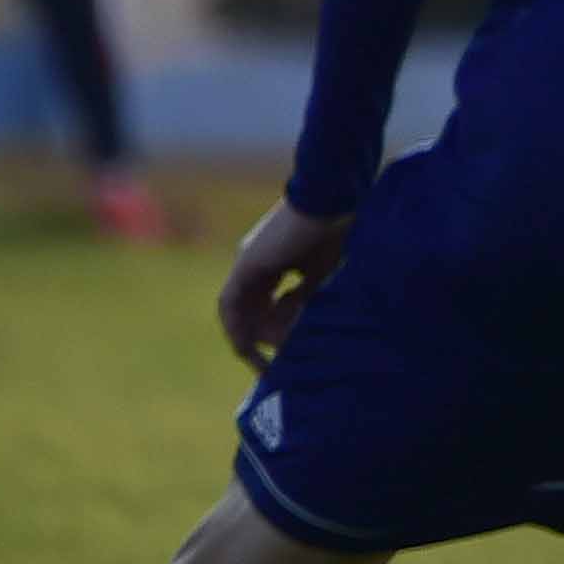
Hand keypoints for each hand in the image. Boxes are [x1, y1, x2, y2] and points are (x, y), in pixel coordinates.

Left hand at [218, 200, 351, 366]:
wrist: (327, 200)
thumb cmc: (333, 231)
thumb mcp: (321, 273)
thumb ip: (304, 296)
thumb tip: (293, 323)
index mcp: (273, 264)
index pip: (266, 302)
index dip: (274, 330)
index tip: (289, 353)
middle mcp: (254, 264)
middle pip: (249, 309)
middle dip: (260, 340)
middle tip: (276, 364)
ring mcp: (247, 264)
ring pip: (237, 310)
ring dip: (247, 336)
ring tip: (261, 360)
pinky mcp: (246, 266)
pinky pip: (231, 304)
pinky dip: (237, 327)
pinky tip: (248, 345)